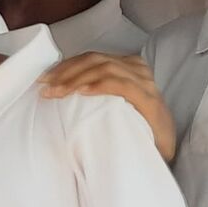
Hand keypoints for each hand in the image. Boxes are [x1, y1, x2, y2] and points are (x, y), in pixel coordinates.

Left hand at [39, 52, 174, 159]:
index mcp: (127, 66)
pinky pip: (121, 85)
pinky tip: (83, 92)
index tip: (44, 78)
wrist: (162, 148)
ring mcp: (145, 84)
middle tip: (46, 87)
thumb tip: (58, 89)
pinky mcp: (149, 100)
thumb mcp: (109, 103)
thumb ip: (93, 91)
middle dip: (66, 72)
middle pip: (95, 60)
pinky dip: (99, 85)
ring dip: (76, 79)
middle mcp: (137, 70)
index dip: (65, 65)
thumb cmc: (133, 126)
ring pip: (105, 69)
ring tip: (58, 92)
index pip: (91, 58)